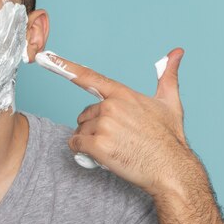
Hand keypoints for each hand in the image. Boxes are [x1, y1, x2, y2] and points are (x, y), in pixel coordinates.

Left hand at [35, 48, 195, 195]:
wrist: (172, 171)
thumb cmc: (170, 139)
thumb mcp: (170, 103)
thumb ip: (168, 76)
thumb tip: (176, 52)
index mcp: (123, 94)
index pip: (88, 77)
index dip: (65, 66)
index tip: (46, 57)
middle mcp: (111, 106)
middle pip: (85, 114)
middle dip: (95, 126)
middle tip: (117, 137)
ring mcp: (104, 126)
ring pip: (81, 130)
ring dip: (91, 140)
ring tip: (115, 147)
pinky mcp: (98, 145)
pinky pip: (76, 144)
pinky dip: (82, 151)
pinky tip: (100, 155)